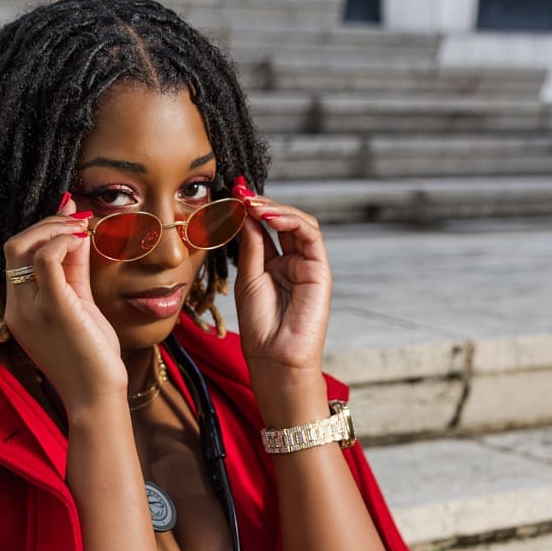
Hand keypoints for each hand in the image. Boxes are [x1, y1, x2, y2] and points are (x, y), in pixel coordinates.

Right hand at [2, 194, 128, 411]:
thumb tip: (76, 234)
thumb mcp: (79, 307)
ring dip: (54, 228)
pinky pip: (46, 260)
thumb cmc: (90, 358)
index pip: (17, 257)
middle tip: (75, 220)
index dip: (42, 231)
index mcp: (18, 309)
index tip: (70, 221)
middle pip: (14, 246)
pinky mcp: (54, 309)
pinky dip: (63, 242)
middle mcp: (17, 308)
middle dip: (45, 224)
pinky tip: (81, 242)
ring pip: (24, 246)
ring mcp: (31, 308)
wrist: (95, 397)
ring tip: (81, 229)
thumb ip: (74, 271)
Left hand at [230, 177, 332, 373]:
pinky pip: (310, 235)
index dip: (249, 211)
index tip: (231, 195)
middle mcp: (292, 261)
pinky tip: (268, 217)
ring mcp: (308, 264)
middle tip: (240, 193)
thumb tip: (246, 213)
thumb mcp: (248, 279)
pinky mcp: (320, 269)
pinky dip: (290, 221)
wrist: (275, 357)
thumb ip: (250, 246)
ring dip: (274, 209)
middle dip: (261, 204)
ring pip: (298, 223)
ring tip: (252, 204)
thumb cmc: (260, 326)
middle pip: (281, 221)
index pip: (263, 228)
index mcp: (272, 265)